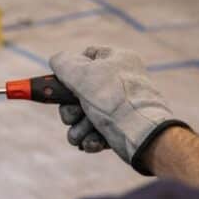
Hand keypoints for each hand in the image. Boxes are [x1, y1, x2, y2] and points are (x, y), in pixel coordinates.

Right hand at [49, 47, 189, 173]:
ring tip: (84, 133)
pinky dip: (91, 138)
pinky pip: (95, 132)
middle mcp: (118, 81)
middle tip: (74, 116)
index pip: (87, 56)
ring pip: (84, 115)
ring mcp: (119, 106)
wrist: (142, 134)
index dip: (71, 70)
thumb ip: (63, 63)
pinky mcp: (119, 128)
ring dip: (78, 128)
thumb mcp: (82, 74)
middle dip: (70, 110)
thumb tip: (56, 61)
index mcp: (116, 60)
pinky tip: (94, 142)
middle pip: (78, 92)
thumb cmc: (113, 99)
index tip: (64, 83)